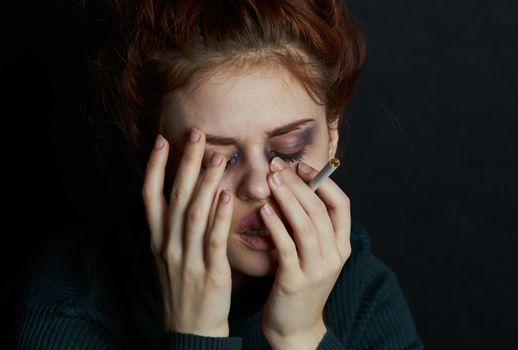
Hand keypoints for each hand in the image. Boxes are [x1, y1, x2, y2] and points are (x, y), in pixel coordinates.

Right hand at [142, 129, 232, 336]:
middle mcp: (168, 244)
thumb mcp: (166, 258)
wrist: (189, 329)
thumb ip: (170, 228)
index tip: (162, 140)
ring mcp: (186, 257)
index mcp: (157, 239)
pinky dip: (218, 215)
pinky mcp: (209, 271)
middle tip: (197, 134)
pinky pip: (213, 238)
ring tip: (216, 156)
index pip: (149, 195)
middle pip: (175, 195)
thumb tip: (178, 197)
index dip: (154, 166)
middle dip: (185, 162)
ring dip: (204, 182)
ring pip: (194, 212)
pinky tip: (226, 195)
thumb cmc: (181, 289)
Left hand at [259, 157, 351, 348]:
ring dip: (288, 199)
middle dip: (299, 184)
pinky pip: (287, 247)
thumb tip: (291, 190)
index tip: (302, 166)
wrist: (294, 329)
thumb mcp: (313, 256)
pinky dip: (276, 225)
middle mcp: (335, 257)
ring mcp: (318, 270)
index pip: (342, 205)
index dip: (324, 182)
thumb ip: (309, 227)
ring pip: (307, 225)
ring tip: (272, 179)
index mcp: (341, 247)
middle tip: (277, 166)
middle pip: (320, 210)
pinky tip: (265, 209)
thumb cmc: (299, 285)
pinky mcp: (296, 282)